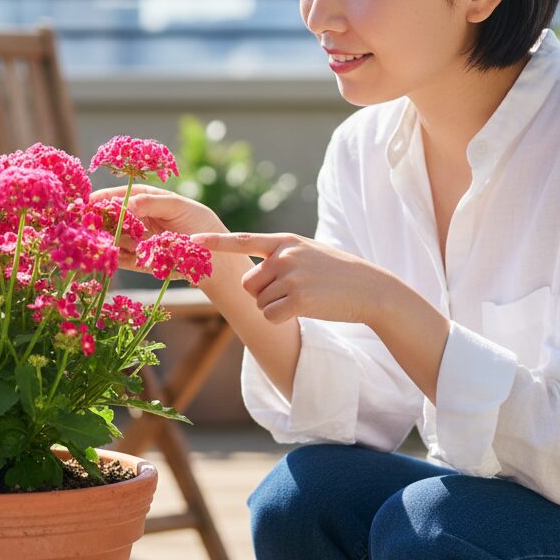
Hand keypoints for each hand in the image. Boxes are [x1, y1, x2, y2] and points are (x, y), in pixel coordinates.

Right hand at [89, 184, 227, 273]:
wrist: (215, 254)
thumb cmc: (198, 222)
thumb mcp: (177, 206)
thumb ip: (153, 203)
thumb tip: (128, 203)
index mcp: (147, 200)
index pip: (123, 196)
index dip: (106, 197)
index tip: (90, 200)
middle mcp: (139, 220)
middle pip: (114, 218)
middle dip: (101, 219)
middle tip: (88, 222)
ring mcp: (139, 240)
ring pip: (116, 239)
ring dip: (105, 239)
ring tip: (97, 239)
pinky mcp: (141, 261)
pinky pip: (123, 259)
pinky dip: (114, 258)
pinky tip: (107, 255)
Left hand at [190, 231, 388, 325]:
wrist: (369, 288)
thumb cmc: (336, 273)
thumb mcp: (307, 252)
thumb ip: (279, 256)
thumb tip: (249, 275)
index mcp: (284, 242)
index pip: (242, 240)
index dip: (214, 243)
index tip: (190, 241)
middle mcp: (284, 256)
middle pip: (247, 283)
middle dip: (262, 293)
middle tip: (291, 292)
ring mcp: (291, 277)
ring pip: (258, 302)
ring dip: (275, 306)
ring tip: (303, 298)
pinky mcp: (298, 300)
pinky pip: (269, 316)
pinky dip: (281, 319)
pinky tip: (304, 310)